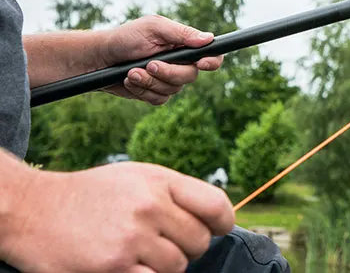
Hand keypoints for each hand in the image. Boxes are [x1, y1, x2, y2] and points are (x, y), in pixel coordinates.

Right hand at [1, 161, 234, 272]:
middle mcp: (150, 206)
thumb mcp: (136, 177)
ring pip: (178, 266)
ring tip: (140, 254)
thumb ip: (174, 193)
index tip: (217, 230)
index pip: (215, 205)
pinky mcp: (115, 266)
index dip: (223, 222)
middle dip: (188, 247)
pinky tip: (131, 267)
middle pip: (199, 241)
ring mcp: (133, 238)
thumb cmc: (90, 195)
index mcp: (159, 181)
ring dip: (165, 266)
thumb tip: (213, 217)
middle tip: (164, 244)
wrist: (34, 209)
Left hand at [101, 15, 223, 104]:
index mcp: (183, 45)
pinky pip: (159, 99)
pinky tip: (130, 80)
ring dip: (150, 81)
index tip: (202, 63)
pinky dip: (142, 90)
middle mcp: (180, 62)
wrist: (98, 59)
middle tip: (149, 64)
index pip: (211, 54)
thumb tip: (208, 38)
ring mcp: (168, 79)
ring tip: (132, 71)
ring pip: (173, 90)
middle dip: (169, 72)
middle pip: (191, 76)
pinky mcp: (155, 92)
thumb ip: (181, 33)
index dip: (212, 61)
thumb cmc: (124, 38)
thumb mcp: (153, 28)